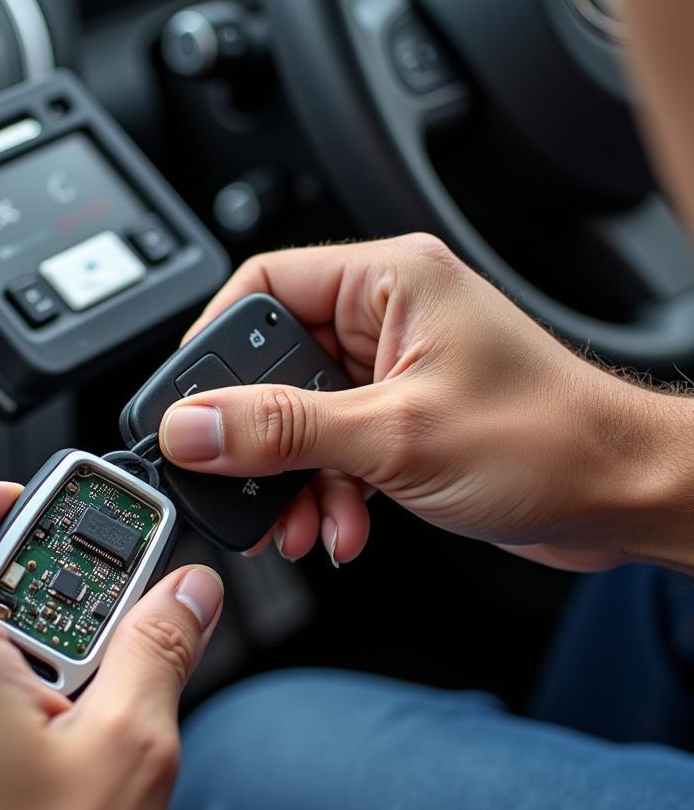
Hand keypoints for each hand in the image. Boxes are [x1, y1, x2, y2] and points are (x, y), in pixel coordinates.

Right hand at [159, 234, 693, 572]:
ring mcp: (393, 373)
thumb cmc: (548, 440)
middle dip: (259, 437)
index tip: (190, 407)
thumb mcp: (396, 436)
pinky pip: (332, 451)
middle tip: (241, 479)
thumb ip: (285, 429)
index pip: (261, 285)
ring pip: (299, 419)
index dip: (213, 345)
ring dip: (294, 479)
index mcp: (388, 282)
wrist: (619, 496)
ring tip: (302, 523)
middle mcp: (386, 319)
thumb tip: (195, 426)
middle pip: (274, 364)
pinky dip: (327, 494)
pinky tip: (341, 528)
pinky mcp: (401, 420)